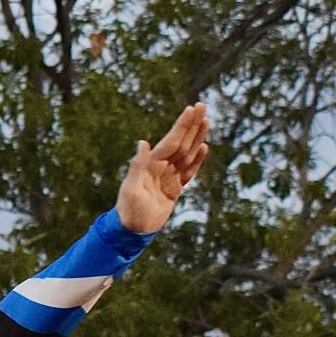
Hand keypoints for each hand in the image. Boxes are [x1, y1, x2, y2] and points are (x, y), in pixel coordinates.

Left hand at [116, 103, 209, 233]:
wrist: (132, 230)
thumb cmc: (129, 210)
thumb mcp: (132, 188)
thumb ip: (138, 165)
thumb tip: (143, 142)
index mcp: (152, 164)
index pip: (171, 140)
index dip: (182, 125)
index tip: (191, 108)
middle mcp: (161, 167)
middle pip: (181, 142)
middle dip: (192, 125)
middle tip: (202, 106)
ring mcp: (169, 177)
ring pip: (187, 153)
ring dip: (197, 138)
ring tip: (206, 121)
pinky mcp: (174, 189)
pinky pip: (188, 171)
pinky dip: (197, 160)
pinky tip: (204, 147)